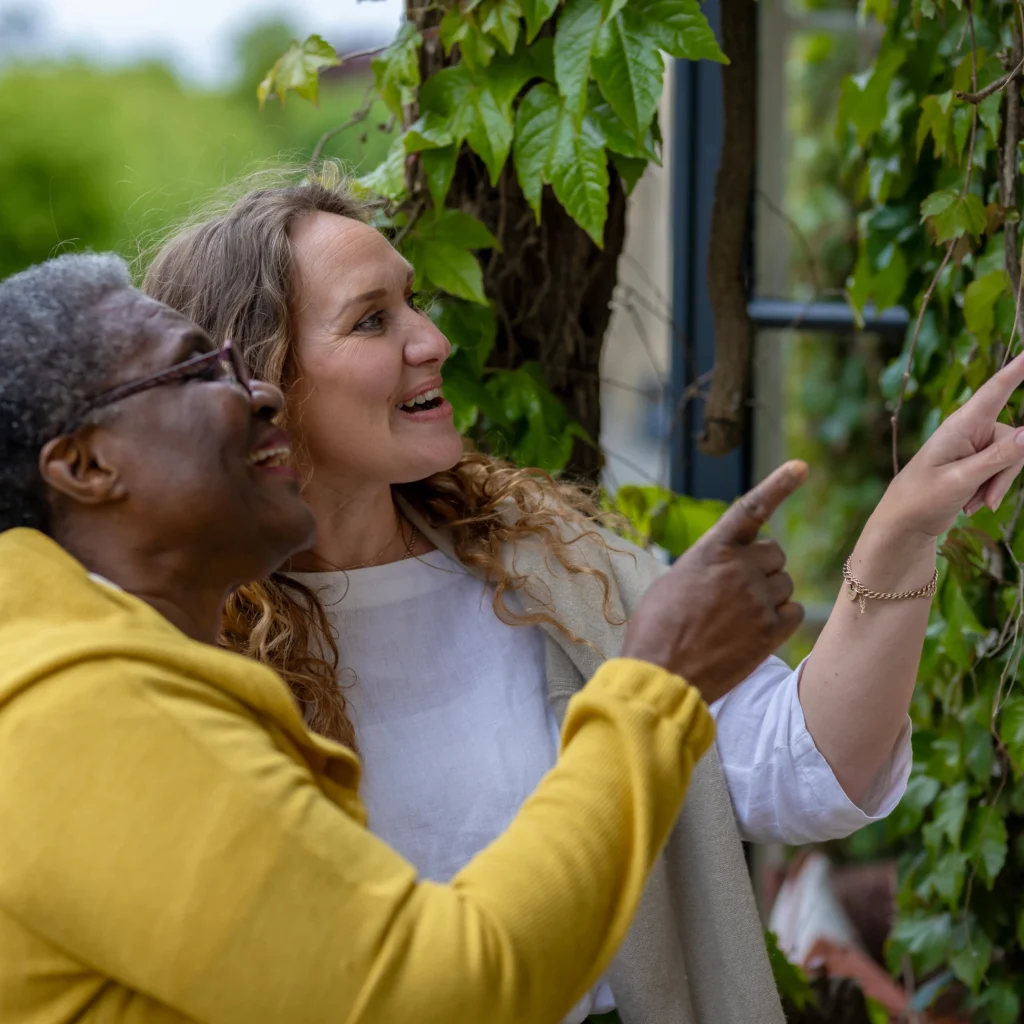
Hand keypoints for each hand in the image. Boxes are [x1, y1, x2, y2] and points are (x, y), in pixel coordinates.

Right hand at [622, 461, 807, 704]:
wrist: (662, 673)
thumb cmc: (657, 627)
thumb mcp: (674, 580)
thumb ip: (708, 564)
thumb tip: (730, 563)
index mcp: (711, 550)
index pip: (751, 508)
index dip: (778, 485)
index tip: (801, 467)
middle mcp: (739, 568)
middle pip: (774, 553)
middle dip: (761, 567)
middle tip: (737, 590)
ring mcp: (758, 599)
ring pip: (784, 583)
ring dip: (768, 594)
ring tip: (737, 617)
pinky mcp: (771, 631)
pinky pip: (793, 612)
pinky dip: (780, 618)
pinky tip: (754, 631)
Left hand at [881, 352, 1023, 537]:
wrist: (905, 522)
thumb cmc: (922, 498)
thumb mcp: (962, 479)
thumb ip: (999, 458)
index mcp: (961, 425)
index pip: (996, 390)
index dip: (1017, 369)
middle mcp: (970, 430)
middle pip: (1015, 439)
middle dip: (1007, 472)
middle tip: (986, 499)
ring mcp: (974, 446)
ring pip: (1012, 458)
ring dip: (997, 485)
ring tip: (972, 504)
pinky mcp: (977, 462)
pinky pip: (1002, 470)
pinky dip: (992, 489)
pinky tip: (972, 504)